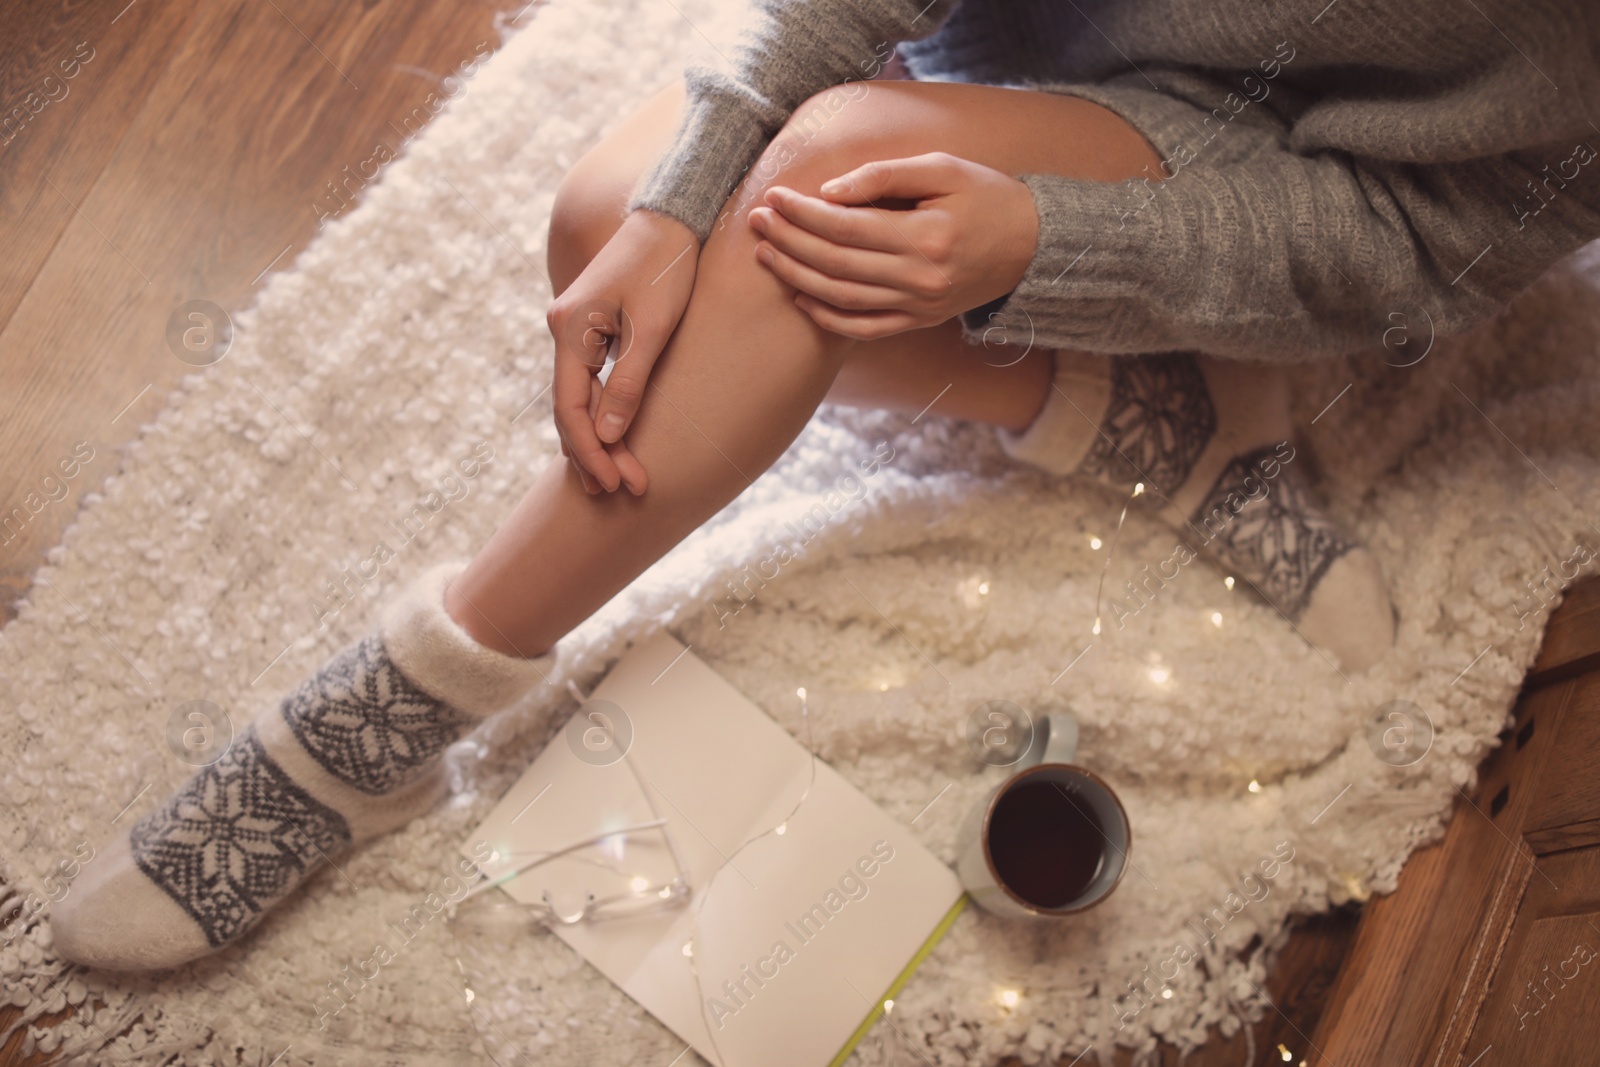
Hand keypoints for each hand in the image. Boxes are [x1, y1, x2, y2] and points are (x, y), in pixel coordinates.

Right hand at [546, 209, 699, 493]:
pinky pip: (588, 382)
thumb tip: (607, 436)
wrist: (672, 217)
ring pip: (577, 398)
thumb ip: (629, 382)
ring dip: (597, 439)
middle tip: (622, 491)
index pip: (571, 408)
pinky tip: (613, 439)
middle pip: (569, 409)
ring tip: (617, 478)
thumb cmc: (667, 269)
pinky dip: (600, 414)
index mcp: (569, 329)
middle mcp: (562, 330)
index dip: (591, 452)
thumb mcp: (654, 329)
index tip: (615, 483)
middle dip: (594, 454)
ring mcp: (574, 329)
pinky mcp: (591, 328)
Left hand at [747, 152, 1037, 339]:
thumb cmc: (986, 196)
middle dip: (790, 242)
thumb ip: (884, 177)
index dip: (804, 214)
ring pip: (843, 299)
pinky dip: (828, 317)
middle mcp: (921, 279)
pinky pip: (864, 328)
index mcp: (927, 237)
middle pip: (837, 264)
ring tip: (766, 255)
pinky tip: (801, 296)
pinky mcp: (920, 321)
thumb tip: (830, 192)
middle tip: (757, 222)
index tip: (774, 197)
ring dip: (798, 277)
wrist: (1032, 246)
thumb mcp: (943, 169)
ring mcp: (920, 307)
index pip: (847, 228)